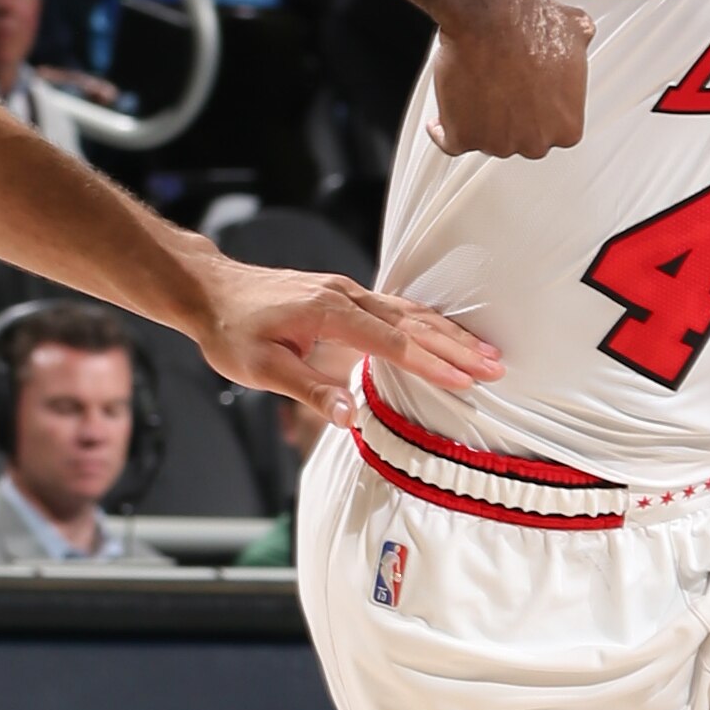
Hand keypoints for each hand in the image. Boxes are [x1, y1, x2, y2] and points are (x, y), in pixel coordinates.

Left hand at [197, 264, 506, 425]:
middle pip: (413, 324)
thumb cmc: (232, 331)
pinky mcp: (345, 296)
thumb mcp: (261, 369)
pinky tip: (448, 333)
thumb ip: (310, 391)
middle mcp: (346, 296)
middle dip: (457, 347)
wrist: (212, 292)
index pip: (394, 343)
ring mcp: (348, 292)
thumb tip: (352, 418)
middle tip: (496, 367)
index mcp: (330, 313)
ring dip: (450, 334)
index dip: (432, 364)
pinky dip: (429, 323)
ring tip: (486, 352)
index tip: (466, 380)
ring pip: (411, 312)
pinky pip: (397, 308)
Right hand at [430, 0, 591, 160]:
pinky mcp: (463, 138)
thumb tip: (581, 33)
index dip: (538, 110)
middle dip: (512, 118)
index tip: (528, 98)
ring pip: (486, 140)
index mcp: (567, 126)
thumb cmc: (529, 25)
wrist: (491, 16)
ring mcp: (499, 143)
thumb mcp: (575, 31)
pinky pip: (451, 142)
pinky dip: (445, 130)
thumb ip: (580, 46)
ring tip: (476, 90)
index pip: (554, 131)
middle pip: (521, 139)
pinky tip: (443, 119)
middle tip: (502, 90)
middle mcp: (535, 142)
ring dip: (480, 121)